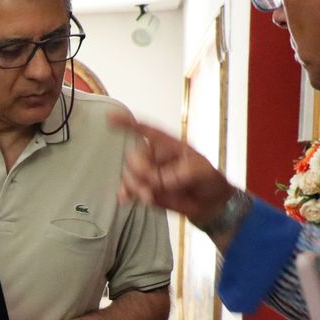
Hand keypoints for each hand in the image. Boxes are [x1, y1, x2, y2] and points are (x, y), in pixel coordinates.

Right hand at [110, 109, 237, 225]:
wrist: (208, 202)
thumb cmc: (208, 179)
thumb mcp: (199, 170)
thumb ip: (177, 173)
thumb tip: (154, 181)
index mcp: (167, 144)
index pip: (146, 129)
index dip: (127, 123)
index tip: (110, 118)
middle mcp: (154, 157)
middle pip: (133, 157)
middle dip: (140, 171)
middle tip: (154, 183)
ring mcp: (147, 173)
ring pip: (129, 175)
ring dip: (135, 186)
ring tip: (149, 196)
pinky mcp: (144, 189)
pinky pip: (128, 189)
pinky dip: (126, 194)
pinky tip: (125, 199)